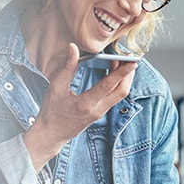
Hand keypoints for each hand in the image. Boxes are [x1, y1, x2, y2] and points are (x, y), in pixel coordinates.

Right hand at [24, 43, 135, 169]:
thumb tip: (73, 48)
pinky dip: (117, 84)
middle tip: (130, 58)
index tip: (132, 62)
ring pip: (120, 95)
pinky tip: (113, 72)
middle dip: (129, 74)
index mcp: (86, 104)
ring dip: (124, 78)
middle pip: (122, 91)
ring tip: (122, 62)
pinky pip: (114, 97)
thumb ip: (67, 67)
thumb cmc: (51, 112)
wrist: (51, 135)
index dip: (121, 73)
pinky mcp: (101, 112)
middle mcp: (98, 110)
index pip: (108, 86)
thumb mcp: (56, 87)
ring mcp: (101, 112)